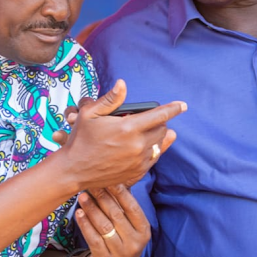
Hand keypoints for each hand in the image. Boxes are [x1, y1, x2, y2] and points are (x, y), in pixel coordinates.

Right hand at [52, 79, 185, 190]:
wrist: (74, 170)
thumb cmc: (80, 139)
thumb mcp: (89, 113)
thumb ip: (110, 99)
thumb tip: (123, 84)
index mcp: (128, 128)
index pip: (159, 115)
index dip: (173, 108)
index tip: (182, 105)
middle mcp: (137, 145)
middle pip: (162, 129)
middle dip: (158, 122)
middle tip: (146, 119)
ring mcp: (139, 161)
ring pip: (159, 144)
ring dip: (154, 136)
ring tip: (141, 133)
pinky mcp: (137, 172)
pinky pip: (153, 158)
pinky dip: (151, 150)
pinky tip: (140, 146)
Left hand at [75, 184, 149, 256]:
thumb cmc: (121, 240)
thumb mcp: (129, 227)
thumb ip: (124, 207)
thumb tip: (114, 178)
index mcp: (144, 231)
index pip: (132, 207)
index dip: (120, 192)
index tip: (108, 179)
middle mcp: (135, 243)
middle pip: (116, 215)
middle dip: (102, 197)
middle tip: (91, 185)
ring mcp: (121, 254)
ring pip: (104, 226)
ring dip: (92, 209)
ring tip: (82, 197)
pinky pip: (93, 239)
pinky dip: (85, 224)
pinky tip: (79, 213)